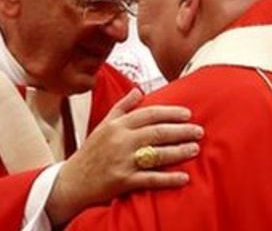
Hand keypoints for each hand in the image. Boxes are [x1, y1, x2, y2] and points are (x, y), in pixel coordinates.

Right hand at [45, 89, 202, 224]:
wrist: (72, 181)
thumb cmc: (91, 152)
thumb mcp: (103, 125)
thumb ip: (122, 107)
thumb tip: (139, 90)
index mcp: (117, 125)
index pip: (149, 114)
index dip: (170, 113)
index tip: (188, 114)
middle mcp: (120, 141)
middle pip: (157, 132)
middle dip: (181, 131)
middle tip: (199, 131)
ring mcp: (122, 161)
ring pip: (157, 154)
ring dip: (179, 151)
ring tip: (195, 149)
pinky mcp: (123, 181)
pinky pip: (150, 179)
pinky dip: (168, 179)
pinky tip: (184, 178)